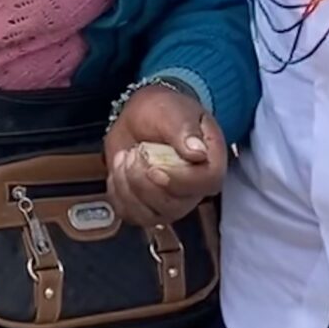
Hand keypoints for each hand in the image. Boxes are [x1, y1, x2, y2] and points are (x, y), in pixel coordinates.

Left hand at [105, 83, 226, 227]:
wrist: (141, 118)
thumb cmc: (163, 112)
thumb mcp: (173, 111)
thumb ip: (185, 130)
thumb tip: (198, 153)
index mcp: (211, 163)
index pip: (205, 184)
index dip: (178, 180)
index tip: (154, 167)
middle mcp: (194, 190)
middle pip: (173, 206)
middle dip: (144, 181)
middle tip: (135, 152)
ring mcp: (171, 204)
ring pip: (148, 215)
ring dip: (127, 185)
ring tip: (127, 157)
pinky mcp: (147, 209)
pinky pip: (129, 214)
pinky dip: (117, 191)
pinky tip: (121, 170)